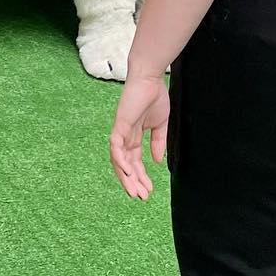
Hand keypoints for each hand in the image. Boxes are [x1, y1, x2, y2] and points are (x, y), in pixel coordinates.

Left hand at [109, 72, 169, 200]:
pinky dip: (120, 161)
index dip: (140, 177)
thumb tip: (157, 161)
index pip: (134, 162)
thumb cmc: (154, 96)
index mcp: (134, 136)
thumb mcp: (160, 125)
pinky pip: (115, 147)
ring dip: (126, 177)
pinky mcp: (118, 125)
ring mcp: (120, 131)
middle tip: (141, 197)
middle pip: (125, 165)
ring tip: (135, 191)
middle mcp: (124, 136)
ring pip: (118, 160)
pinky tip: (127, 173)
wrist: (150, 78)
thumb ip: (157, 142)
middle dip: (133, 182)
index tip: (148, 191)